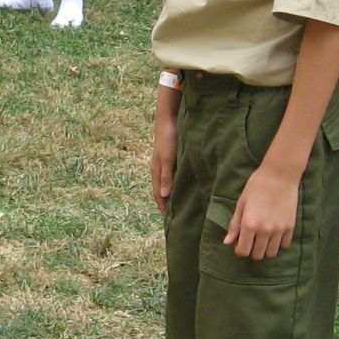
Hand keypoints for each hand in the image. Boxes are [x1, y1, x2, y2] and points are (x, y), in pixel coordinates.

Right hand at [151, 99, 178, 214]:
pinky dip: (174, 183)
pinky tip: (182, 184)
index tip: (170, 221)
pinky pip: (171, 175)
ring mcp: (163, 162)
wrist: (168, 118)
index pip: (159, 194)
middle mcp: (158, 168)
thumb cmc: (168, 137)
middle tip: (175, 216)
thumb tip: (165, 196)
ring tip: (179, 204)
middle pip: (161, 190)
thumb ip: (166, 176)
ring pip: (166, 183)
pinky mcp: (170, 156)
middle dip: (166, 203)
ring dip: (171, 194)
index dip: (163, 207)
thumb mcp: (168, 158)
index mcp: (156, 171)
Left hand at [226, 163, 297, 260]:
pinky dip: (278, 243)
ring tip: (263, 237)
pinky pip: (285, 245)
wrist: (280, 175)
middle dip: (252, 250)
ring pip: (271, 253)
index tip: (240, 242)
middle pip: (257, 255)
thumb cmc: (256, 186)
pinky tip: (274, 233)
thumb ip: (235, 224)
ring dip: (265, 248)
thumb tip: (227, 242)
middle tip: (251, 239)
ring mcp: (279, 230)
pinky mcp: (291, 227)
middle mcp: (265, 231)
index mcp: (249, 224)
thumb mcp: (241, 203)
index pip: (243, 251)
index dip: (239, 249)